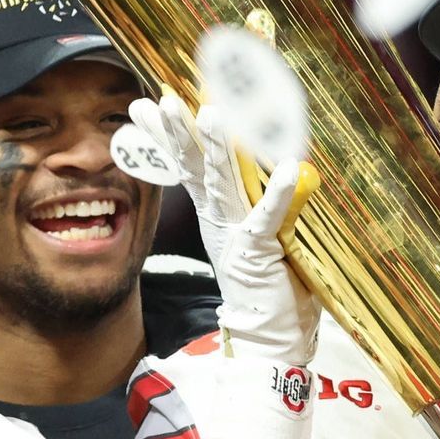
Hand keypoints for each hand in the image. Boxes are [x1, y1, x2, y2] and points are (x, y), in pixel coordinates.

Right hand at [130, 95, 319, 365]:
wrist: (270, 337)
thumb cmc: (270, 287)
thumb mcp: (265, 236)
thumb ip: (270, 203)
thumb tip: (281, 165)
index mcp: (218, 215)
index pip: (190, 167)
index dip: (170, 136)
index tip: (150, 105)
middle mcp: (221, 221)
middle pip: (195, 169)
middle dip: (179, 133)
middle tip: (163, 100)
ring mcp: (237, 235)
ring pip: (222, 185)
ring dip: (216, 150)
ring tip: (211, 116)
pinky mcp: (259, 252)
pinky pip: (268, 218)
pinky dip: (279, 194)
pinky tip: (290, 168)